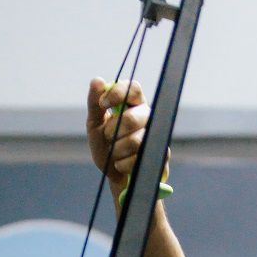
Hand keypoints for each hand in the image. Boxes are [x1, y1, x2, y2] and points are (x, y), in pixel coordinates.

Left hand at [86, 76, 167, 197]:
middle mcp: (147, 116)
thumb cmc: (106, 147)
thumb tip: (96, 81)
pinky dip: (123, 165)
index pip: (133, 88)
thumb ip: (95, 105)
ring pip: (135, 141)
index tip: (103, 104)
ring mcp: (155, 135)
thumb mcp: (95, 125)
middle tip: (107, 137)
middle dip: (112, 131)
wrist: (115, 176)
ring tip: (114, 154)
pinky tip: (120, 165)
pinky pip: (138, 159)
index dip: (118, 94)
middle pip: (132, 117)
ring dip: (116, 151)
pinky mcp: (160, 154)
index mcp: (133, 104)